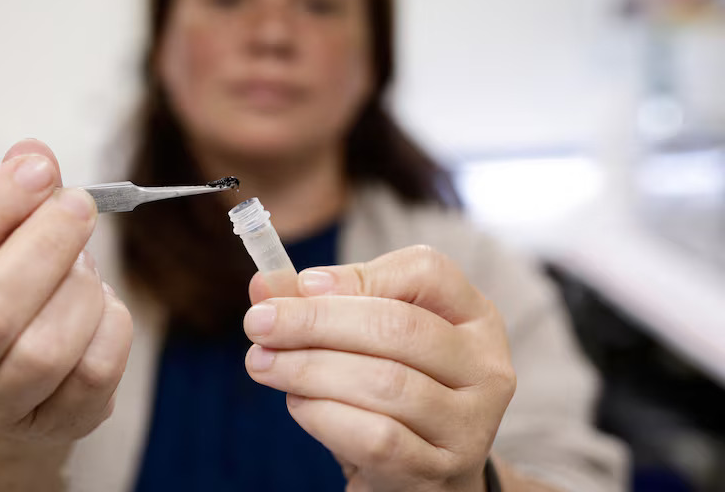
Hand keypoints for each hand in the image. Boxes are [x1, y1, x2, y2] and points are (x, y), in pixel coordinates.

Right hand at [0, 139, 131, 444]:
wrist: (3, 384)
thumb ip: (5, 200)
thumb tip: (34, 155)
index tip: (35, 171)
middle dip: (45, 246)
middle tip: (78, 204)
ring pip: (47, 349)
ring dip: (80, 287)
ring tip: (81, 264)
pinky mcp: (49, 426)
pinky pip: (96, 370)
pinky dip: (110, 322)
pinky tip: (98, 304)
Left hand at [244, 246, 515, 491]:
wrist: (421, 477)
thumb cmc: (389, 393)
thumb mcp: (365, 341)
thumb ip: (320, 304)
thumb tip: (264, 282)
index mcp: (472, 317)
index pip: (426, 271)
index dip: (359, 274)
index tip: (301, 285)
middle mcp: (483, 366)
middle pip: (398, 326)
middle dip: (316, 321)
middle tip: (258, 323)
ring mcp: (469, 423)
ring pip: (384, 382)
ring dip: (309, 369)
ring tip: (264, 364)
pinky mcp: (438, 470)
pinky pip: (376, 436)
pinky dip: (324, 415)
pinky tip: (297, 404)